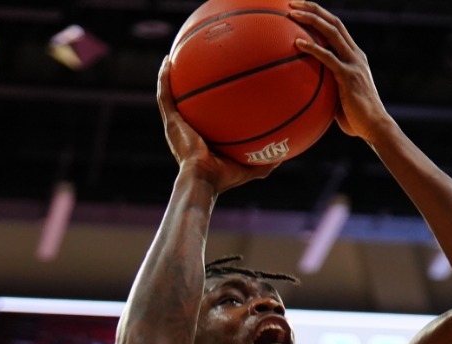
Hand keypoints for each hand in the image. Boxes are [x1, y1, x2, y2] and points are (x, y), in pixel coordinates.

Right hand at [157, 60, 274, 192]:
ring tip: (173, 54)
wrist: (203, 181)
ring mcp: (175, 125)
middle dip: (186, 84)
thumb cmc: (224, 178)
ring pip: (169, 95)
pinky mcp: (171, 122)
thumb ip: (268, 159)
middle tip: (194, 64)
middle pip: (184, 102)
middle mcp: (185, 130)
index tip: (214, 86)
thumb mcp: (251, 166)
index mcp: (200, 139)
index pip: (203, 117)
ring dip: (168, 76)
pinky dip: (164, 78)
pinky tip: (167, 61)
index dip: (206, 103)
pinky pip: (165, 95)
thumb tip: (288, 152)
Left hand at [289, 2, 390, 141]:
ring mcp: (353, 63)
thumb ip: (328, 88)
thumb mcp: (340, 98)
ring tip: (290, 12)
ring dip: (311, 19)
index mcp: (355, 56)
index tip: (302, 8)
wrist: (375, 127)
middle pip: (334, 22)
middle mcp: (355, 55)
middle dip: (313, 8)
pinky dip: (312, 48)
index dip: (320, 15)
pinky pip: (328, 57)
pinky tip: (296, 43)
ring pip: (332, 32)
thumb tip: (308, 92)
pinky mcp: (348, 76)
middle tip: (291, 2)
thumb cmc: (356, 119)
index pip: (337, 28)